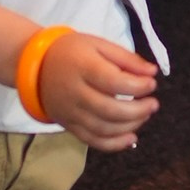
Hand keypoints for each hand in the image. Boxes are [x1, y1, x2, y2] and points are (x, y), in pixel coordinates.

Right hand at [31, 28, 158, 152]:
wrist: (36, 67)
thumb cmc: (72, 52)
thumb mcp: (98, 45)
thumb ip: (126, 58)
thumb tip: (152, 73)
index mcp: (83, 67)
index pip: (113, 82)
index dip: (137, 86)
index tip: (151, 83)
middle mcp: (74, 93)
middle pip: (110, 110)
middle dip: (138, 110)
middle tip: (153, 104)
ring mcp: (70, 112)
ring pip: (103, 128)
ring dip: (130, 126)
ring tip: (144, 115)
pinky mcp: (68, 125)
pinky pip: (92, 140)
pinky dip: (114, 144)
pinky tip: (131, 138)